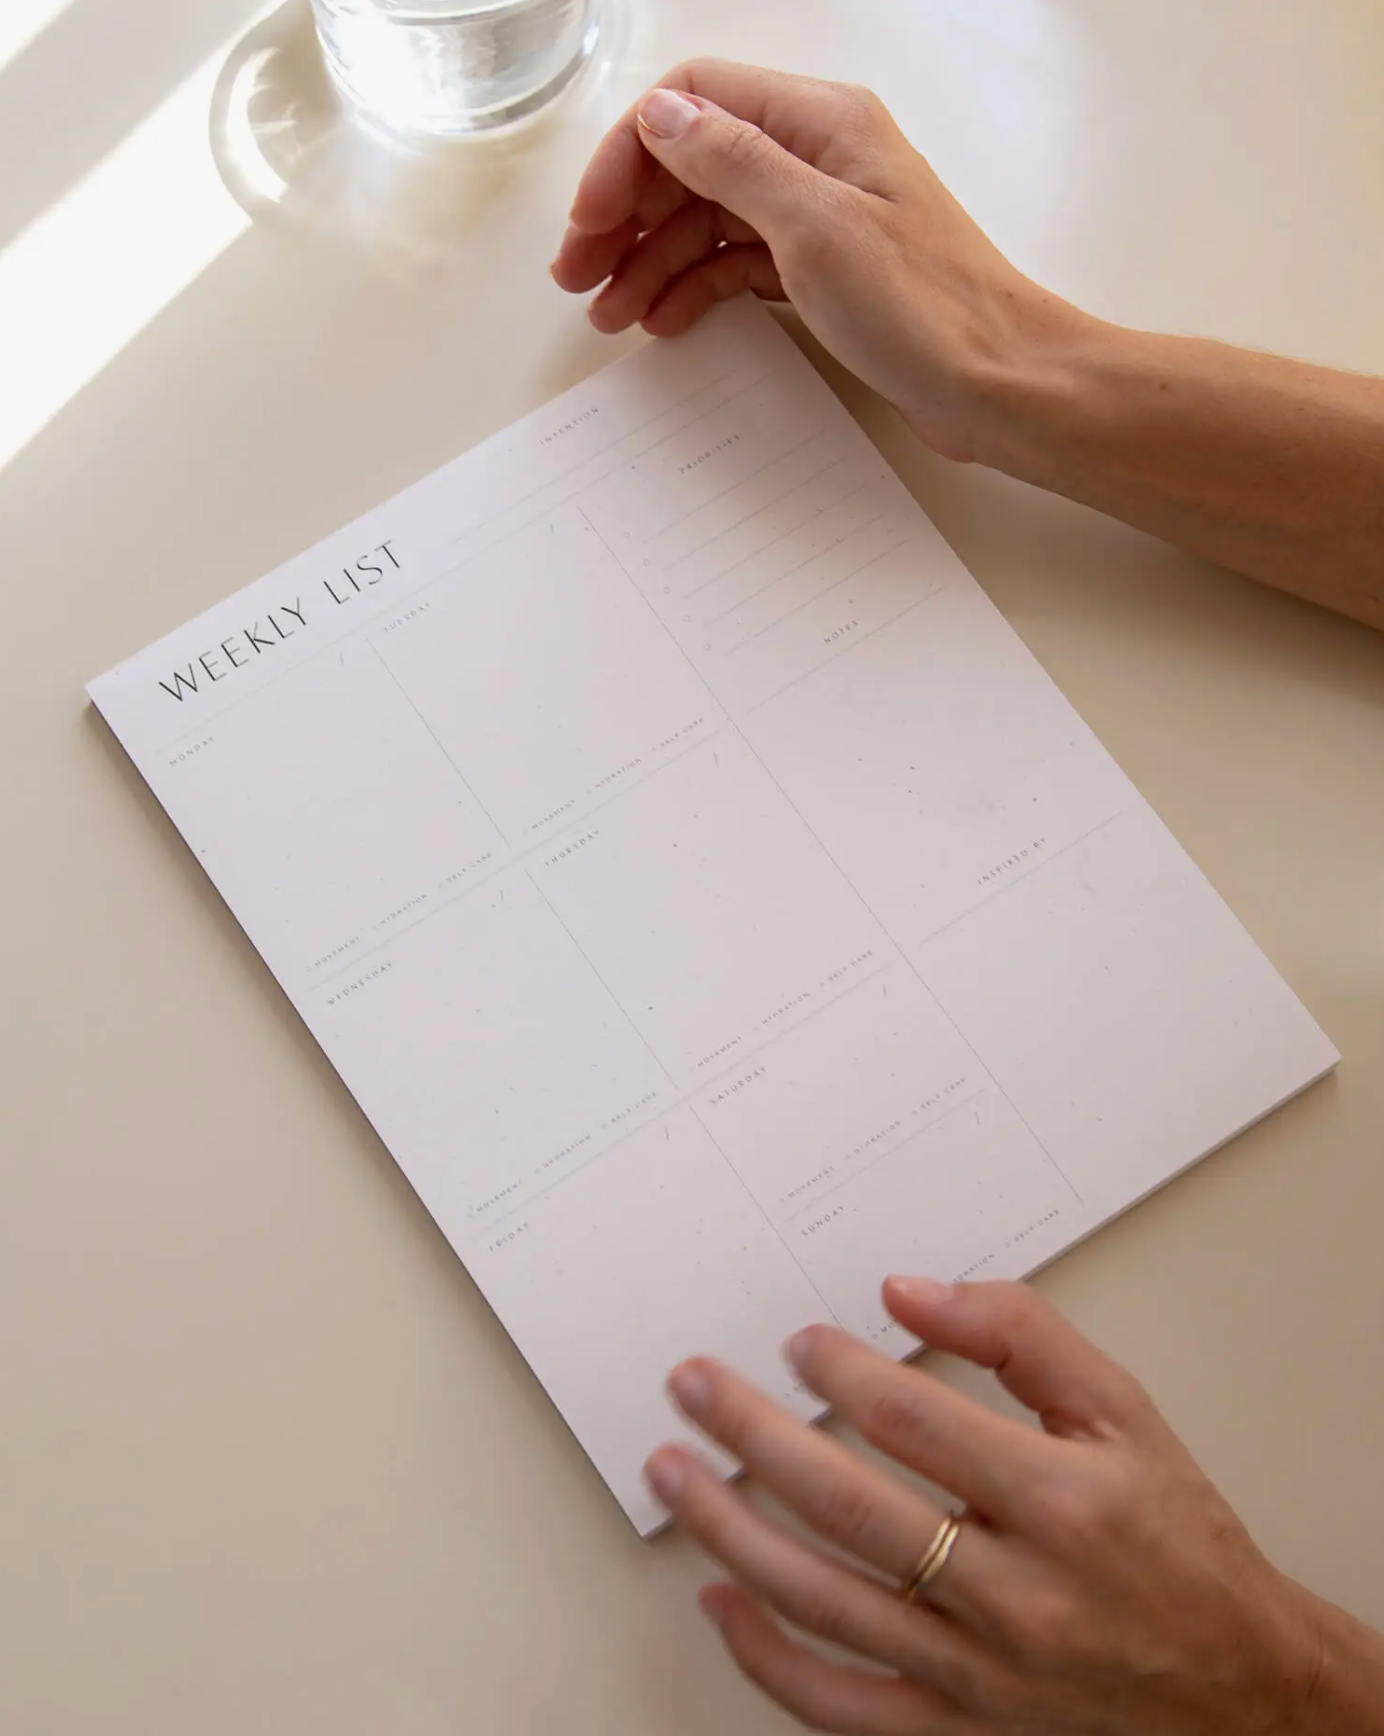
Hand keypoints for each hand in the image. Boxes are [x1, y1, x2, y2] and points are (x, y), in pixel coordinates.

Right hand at [551, 60, 1081, 463]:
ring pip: (709, 218)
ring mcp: (820, 215)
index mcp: (819, 122)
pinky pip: (739, 263)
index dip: (629, 157)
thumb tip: (662, 117)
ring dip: (652, 260)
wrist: (999, 384)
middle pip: (693, 162)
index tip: (592, 223)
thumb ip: (733, 164)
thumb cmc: (927, 309)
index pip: (694, 103)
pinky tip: (663, 320)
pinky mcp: (824, 271)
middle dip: (628, 215)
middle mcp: (816, 157)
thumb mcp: (815, 228)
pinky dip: (695, 287)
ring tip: (610, 315)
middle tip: (579, 276)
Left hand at [645, 1277, 1326, 1734]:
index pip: (917, 1424)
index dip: (840, 1372)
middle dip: (755, 1438)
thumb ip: (1020, 1333)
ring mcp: (980, 1673)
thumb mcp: (1122, 1406)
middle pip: (853, 1510)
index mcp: (1064, 1502)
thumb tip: (909, 1291)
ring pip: (827, 1604)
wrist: (1234, 1683)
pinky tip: (719, 1598)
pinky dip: (766, 1657)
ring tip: (675, 1472)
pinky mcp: (956, 1725)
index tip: (798, 1342)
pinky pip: (840, 1704)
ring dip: (733, 1533)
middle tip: (693, 1387)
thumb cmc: (1172, 1533)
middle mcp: (1018, 1595)